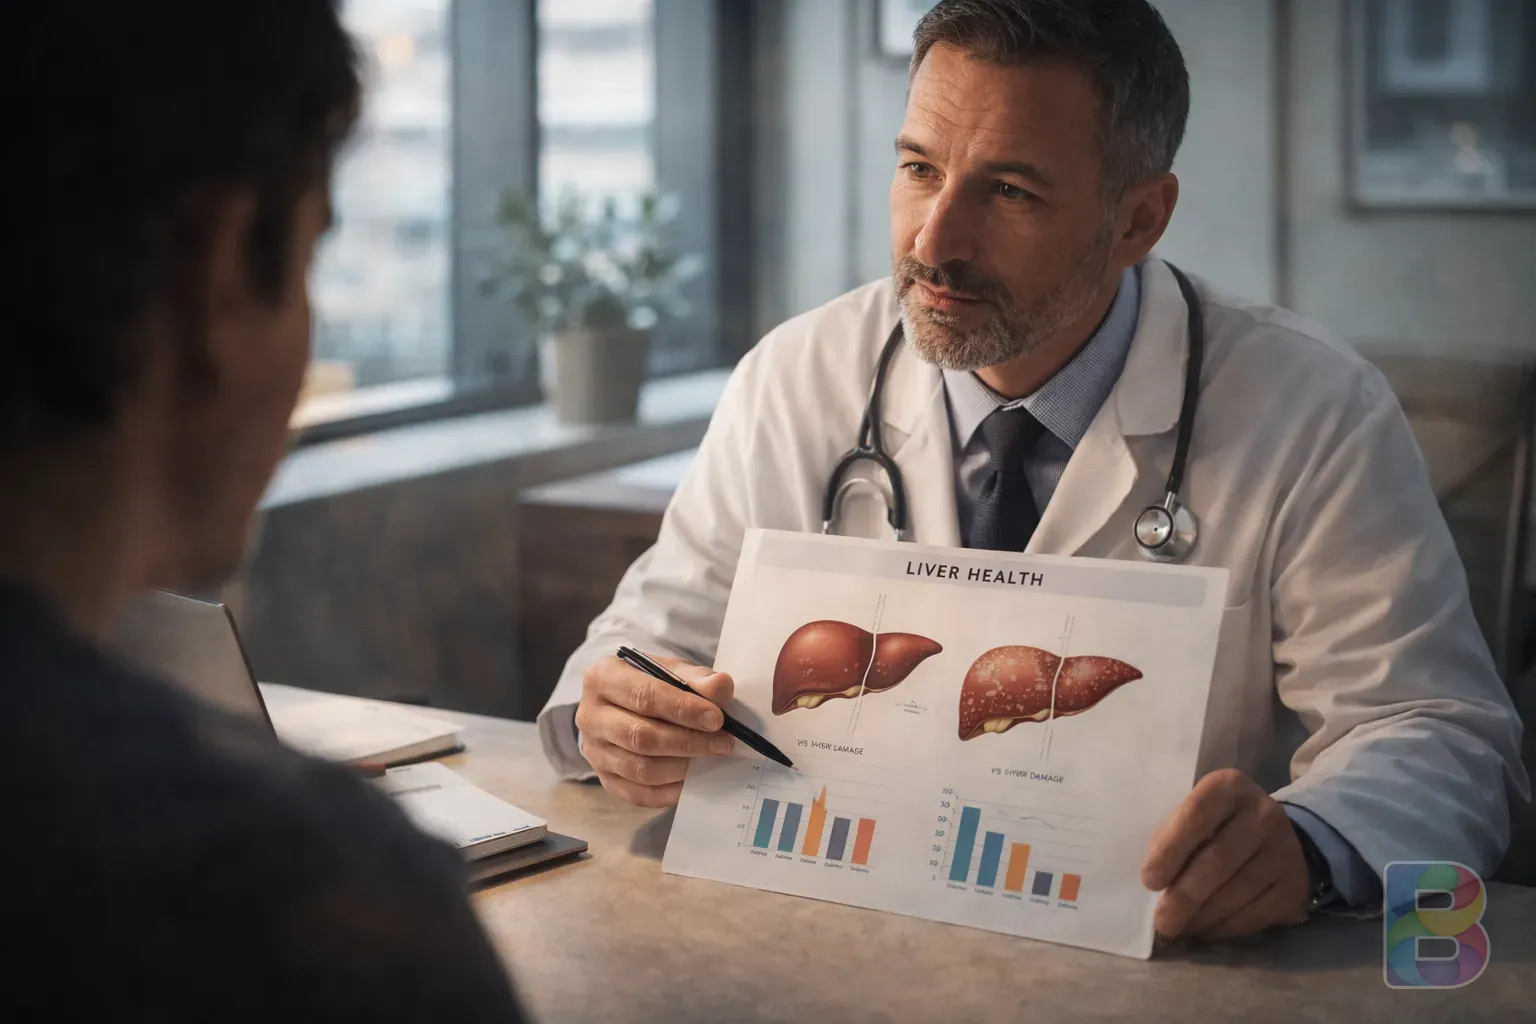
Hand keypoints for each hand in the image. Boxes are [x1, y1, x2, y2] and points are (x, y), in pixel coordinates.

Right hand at [574, 653, 735, 807]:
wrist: (622, 704)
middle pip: (641, 737)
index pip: (644, 697)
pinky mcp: (604, 778)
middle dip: (688, 742)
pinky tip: (694, 780)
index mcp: (602, 677)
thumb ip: (696, 677)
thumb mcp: (670, 669)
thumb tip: (721, 686)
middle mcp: (590, 715)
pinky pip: (639, 794)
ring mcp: (594, 750)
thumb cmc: (650, 684)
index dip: (683, 709)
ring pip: (640, 769)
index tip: (716, 718)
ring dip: (683, 767)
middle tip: (722, 743)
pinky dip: (671, 791)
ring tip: (711, 759)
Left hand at [1140, 769, 1311, 940]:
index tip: (1149, 881)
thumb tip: (1154, 885)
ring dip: (1203, 917)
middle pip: (1218, 860)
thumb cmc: (1216, 824)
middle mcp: (1263, 813)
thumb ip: (1173, 837)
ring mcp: (1285, 849)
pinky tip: (1206, 930)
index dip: (1170, 851)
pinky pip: (1257, 913)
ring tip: (1179, 929)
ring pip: (1238, 892)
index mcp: (1229, 787)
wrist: (1275, 834)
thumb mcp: (1194, 814)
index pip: (1196, 816)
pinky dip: (1226, 927)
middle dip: (1184, 897)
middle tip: (1161, 923)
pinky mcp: (1296, 884)